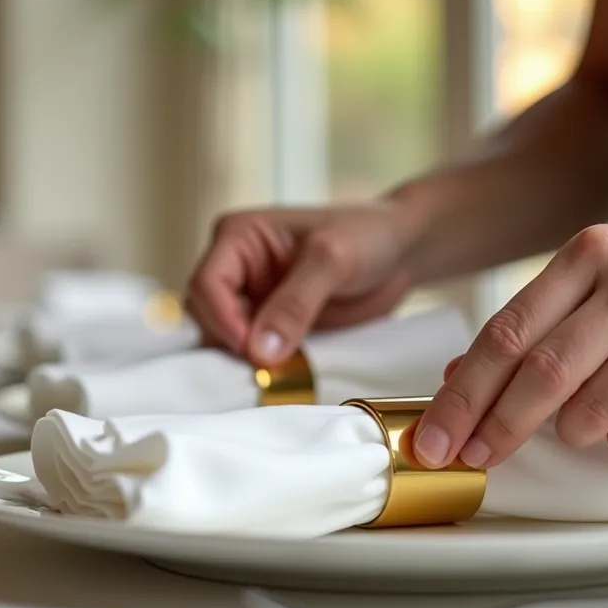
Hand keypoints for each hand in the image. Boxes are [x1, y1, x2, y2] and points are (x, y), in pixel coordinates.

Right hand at [185, 203, 414, 365]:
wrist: (401, 251)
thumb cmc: (367, 234)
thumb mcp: (333, 260)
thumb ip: (295, 303)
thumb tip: (260, 350)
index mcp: (238, 236)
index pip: (207, 284)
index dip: (224, 320)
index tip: (252, 350)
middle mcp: (236, 267)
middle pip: (207, 314)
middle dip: (231, 342)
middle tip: (264, 368)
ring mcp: (252, 298)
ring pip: (225, 338)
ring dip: (245, 358)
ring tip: (276, 373)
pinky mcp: (271, 324)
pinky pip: (253, 351)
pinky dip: (263, 366)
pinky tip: (285, 373)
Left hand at [417, 223, 607, 468]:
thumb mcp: (603, 280)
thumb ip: (536, 322)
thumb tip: (458, 377)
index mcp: (591, 253)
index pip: (506, 332)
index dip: (463, 393)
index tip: (434, 436)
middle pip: (539, 374)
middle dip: (495, 428)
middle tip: (472, 458)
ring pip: (587, 414)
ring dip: (573, 433)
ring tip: (591, 416)